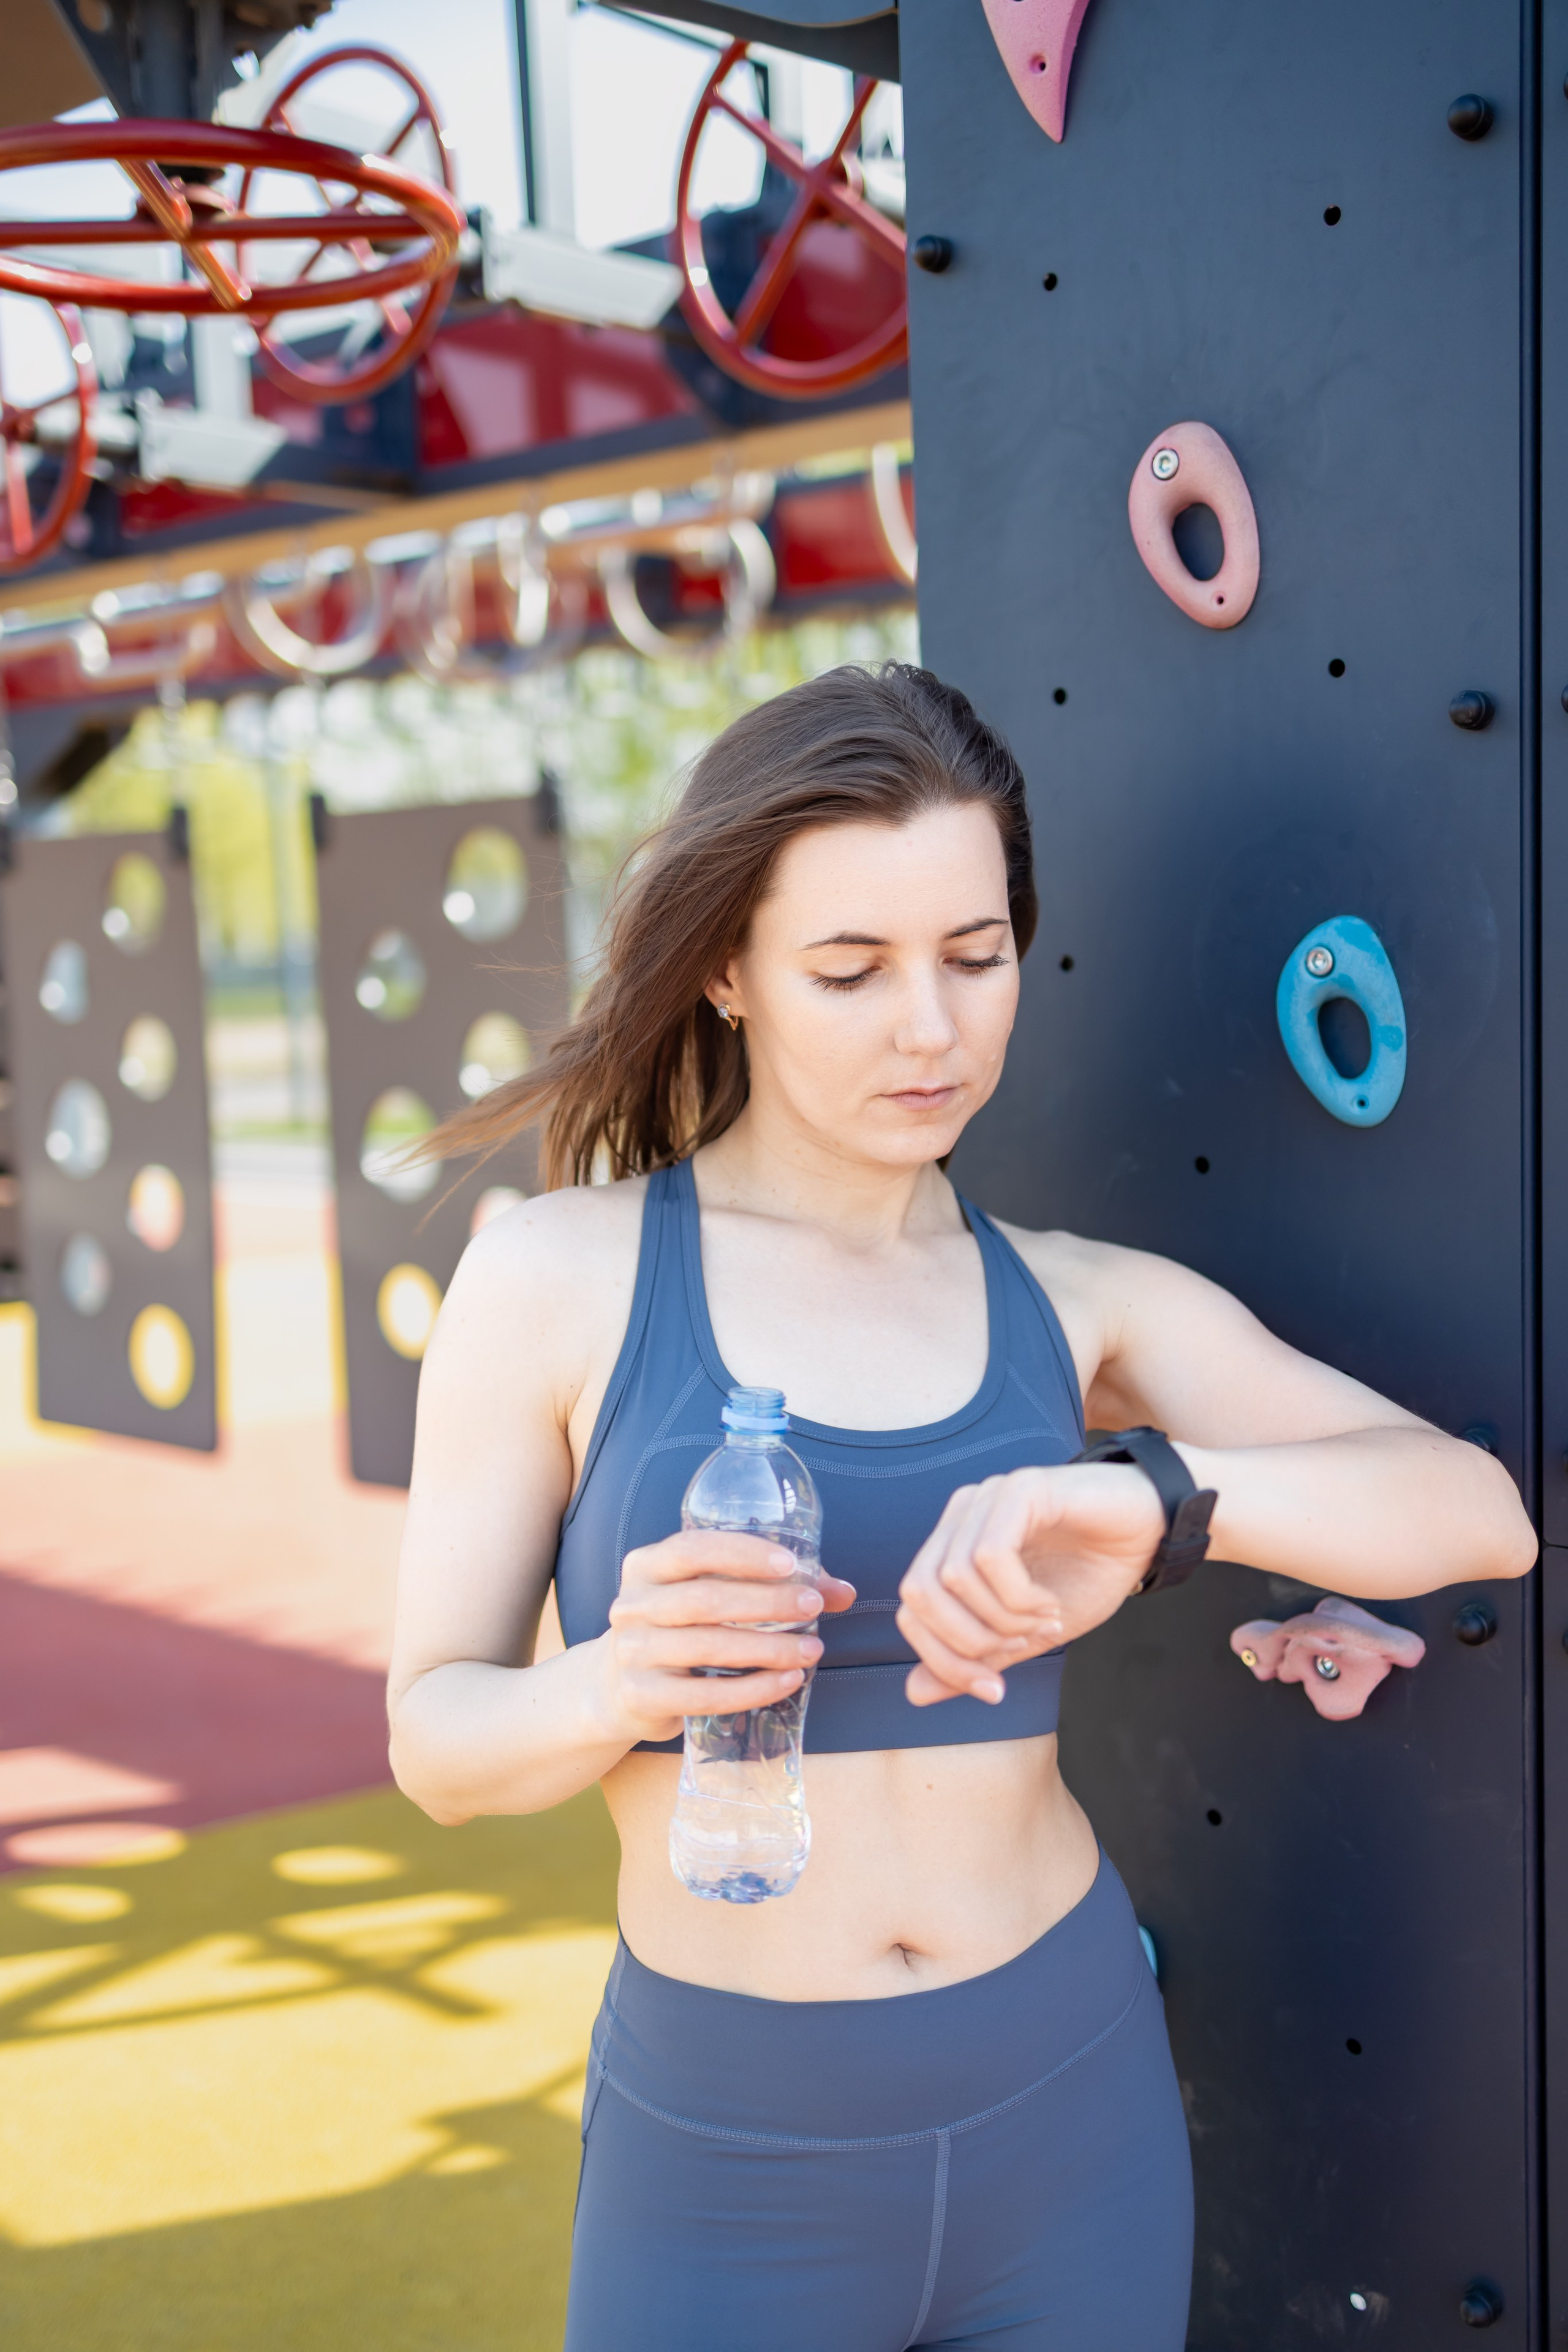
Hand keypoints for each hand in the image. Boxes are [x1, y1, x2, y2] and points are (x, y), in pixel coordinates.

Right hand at [600, 1530, 856, 1744]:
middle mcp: (632, 1604)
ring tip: (811, 1649)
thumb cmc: (681, 1629)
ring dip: (769, 1648)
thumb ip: (773, 1585)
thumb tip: (843, 1592)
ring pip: (710, 1646)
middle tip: (814, 1607)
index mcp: (646, 1565)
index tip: (791, 1563)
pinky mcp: (642, 1695)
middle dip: (768, 1603)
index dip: (743, 1554)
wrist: (620, 1686)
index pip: (693, 1549)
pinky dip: (753, 1689)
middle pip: (707, 1599)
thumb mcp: (711, 1595)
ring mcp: (633, 1651)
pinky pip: (706, 1694)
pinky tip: (788, 1682)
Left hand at [896, 1463, 1164, 1705]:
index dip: (943, 1661)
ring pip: (954, 1577)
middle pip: (919, 1594)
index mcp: (953, 1544)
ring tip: (1046, 1622)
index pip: (911, 1610)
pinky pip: (991, 1555)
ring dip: (1003, 1620)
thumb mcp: (1027, 1632)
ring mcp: (988, 1497)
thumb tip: (913, 1693)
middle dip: (968, 1645)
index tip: (994, 1689)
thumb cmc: (1089, 1574)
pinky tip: (1050, 1603)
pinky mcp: (1020, 1488)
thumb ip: (976, 1657)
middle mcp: (961, 1515)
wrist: (1150, 1532)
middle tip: (1023, 1647)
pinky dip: (1019, 1596)